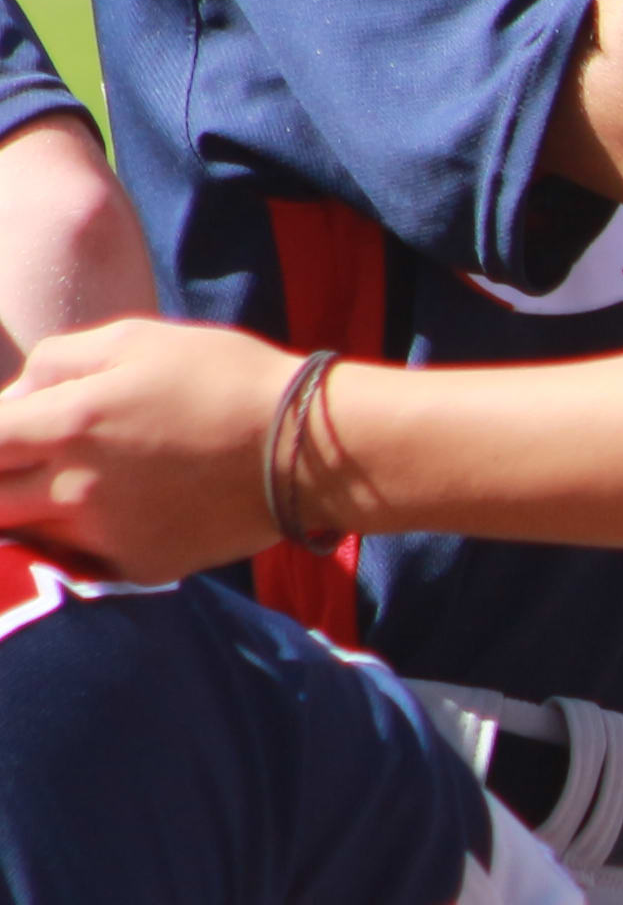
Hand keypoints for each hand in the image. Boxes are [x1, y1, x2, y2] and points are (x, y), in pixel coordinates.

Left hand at [0, 320, 313, 579]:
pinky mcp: (140, 566)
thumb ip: (56, 362)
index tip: (4, 428)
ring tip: (65, 487)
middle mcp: (75, 488)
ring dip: (27, 514)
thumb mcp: (137, 339)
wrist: (310, 448)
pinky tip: (117, 511)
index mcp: (69, 423)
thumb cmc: (226, 378)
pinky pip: (82, 559)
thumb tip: (15, 396)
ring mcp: (107, 535)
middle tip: (18, 466)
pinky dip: (80, 539)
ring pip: (24, 538)